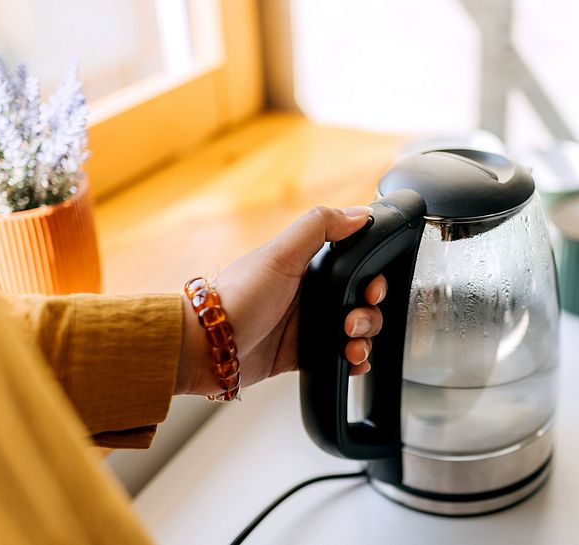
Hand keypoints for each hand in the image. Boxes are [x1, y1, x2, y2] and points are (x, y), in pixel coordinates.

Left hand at [176, 206, 386, 395]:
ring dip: (363, 338)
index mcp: (307, 266)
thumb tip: (360, 214)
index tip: (372, 288)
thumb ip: (319, 227)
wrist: (207, 348)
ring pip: (355, 331)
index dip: (371, 277)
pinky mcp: (303, 354)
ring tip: (350, 345)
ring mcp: (308, 325)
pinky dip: (353, 360)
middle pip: (361, 301)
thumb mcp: (279, 254)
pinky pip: (340, 357)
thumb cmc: (237, 298)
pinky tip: (351, 361)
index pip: (354, 265)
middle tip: (352, 321)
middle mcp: (310, 294)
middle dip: (368, 314)